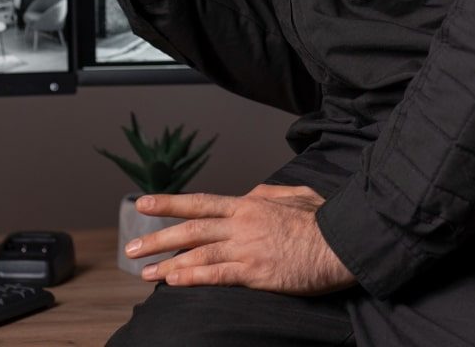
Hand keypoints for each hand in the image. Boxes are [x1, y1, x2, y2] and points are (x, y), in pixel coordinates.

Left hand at [125, 185, 356, 295]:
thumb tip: (250, 194)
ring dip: (167, 263)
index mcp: (249, 204)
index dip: (169, 202)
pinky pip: (217, 275)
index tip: (143, 203)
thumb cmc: (324, 221)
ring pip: (197, 253)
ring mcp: (247, 248)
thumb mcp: (294, 195)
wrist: (343, 242)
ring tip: (144, 272)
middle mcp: (241, 224)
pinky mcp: (256, 273)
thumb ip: (267, 194)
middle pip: (190, 229)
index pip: (200, 202)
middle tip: (131, 246)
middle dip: (157, 238)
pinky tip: (173, 282)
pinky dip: (192, 277)